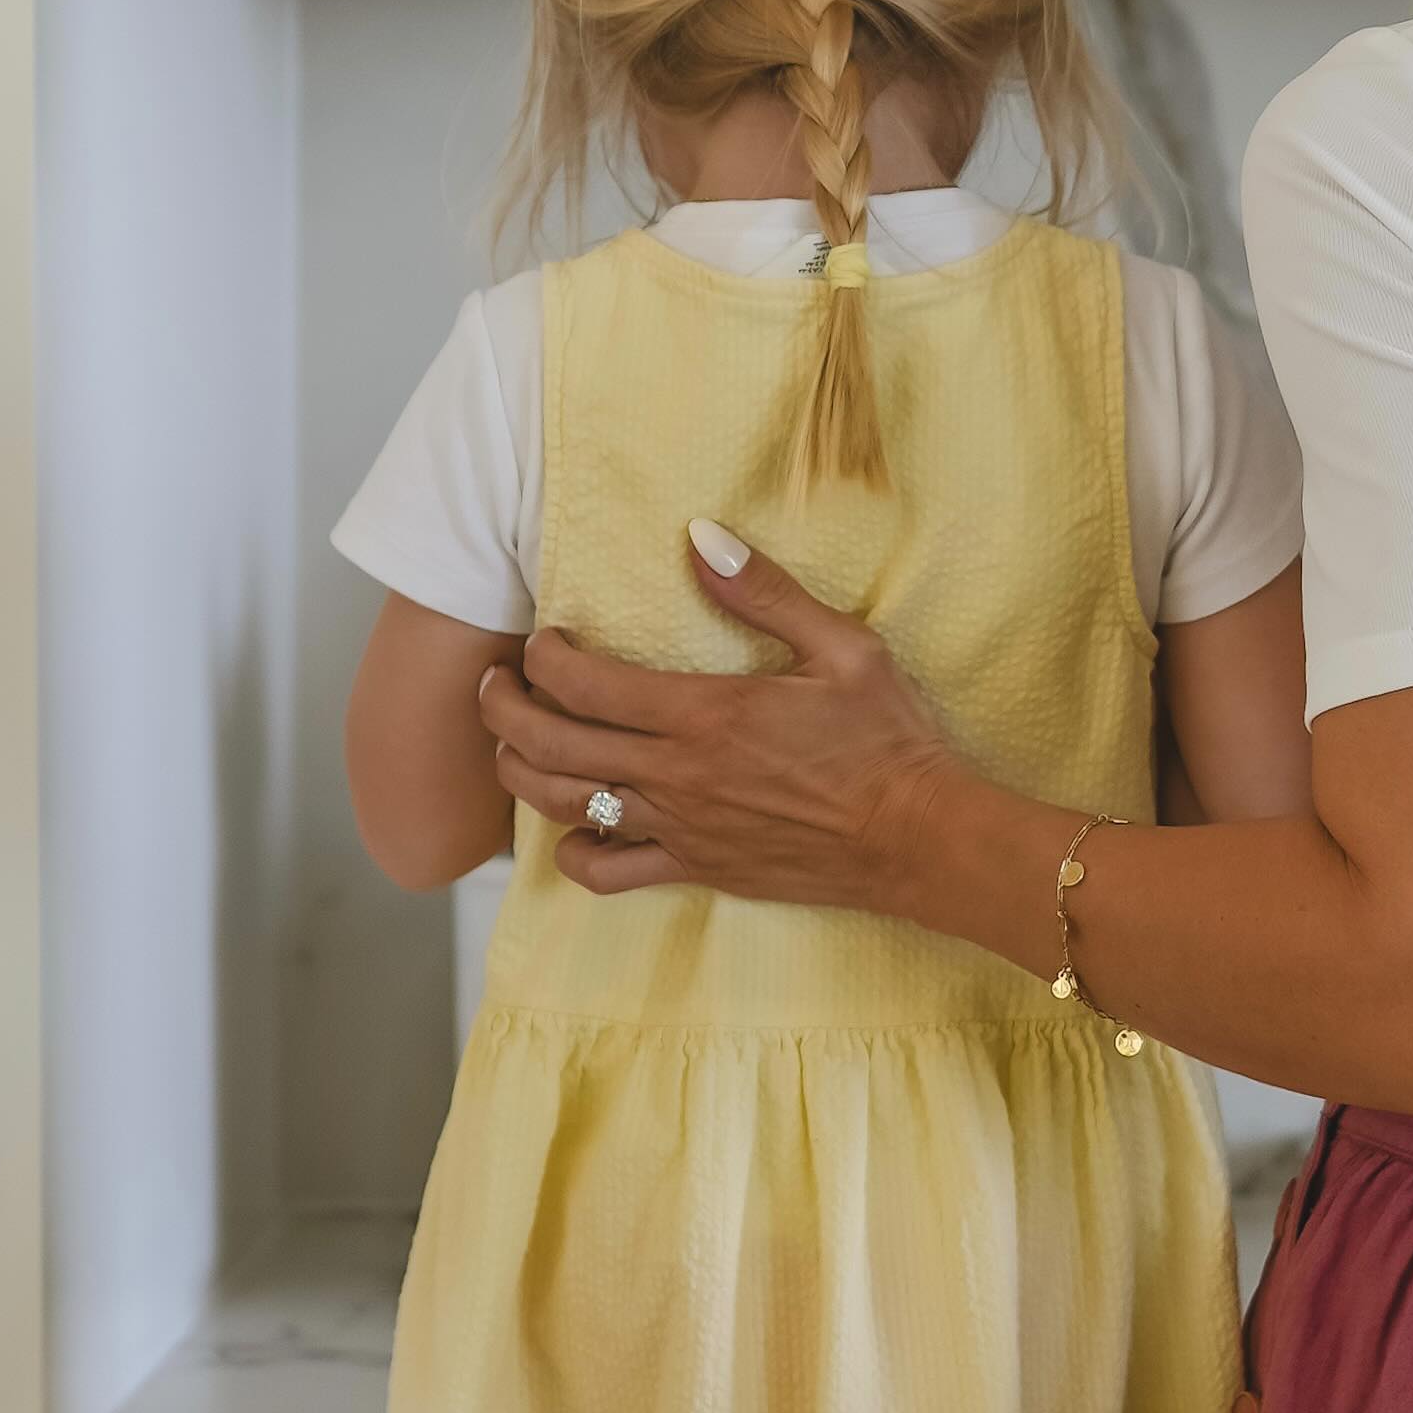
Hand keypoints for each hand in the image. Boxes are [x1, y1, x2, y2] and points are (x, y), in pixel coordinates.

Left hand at [480, 525, 965, 913]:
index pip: (584, 685)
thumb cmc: (887, 740)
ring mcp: (681, 828)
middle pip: (552, 744)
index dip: (543, 657)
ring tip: (510, 744)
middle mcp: (678, 774)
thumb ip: (764, 593)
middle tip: (495, 684)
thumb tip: (701, 537)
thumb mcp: (843, 648)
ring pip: (564, 806)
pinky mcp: (696, 869)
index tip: (542, 638)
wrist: (917, 838)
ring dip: (520, 772)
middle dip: (504, 710)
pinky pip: (606, 875)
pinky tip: (573, 830)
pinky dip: (572, 854)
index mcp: (705, 713)